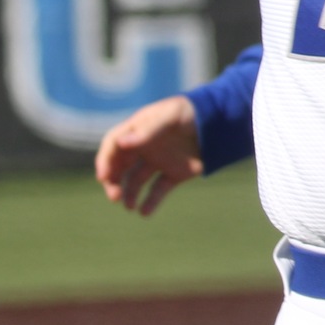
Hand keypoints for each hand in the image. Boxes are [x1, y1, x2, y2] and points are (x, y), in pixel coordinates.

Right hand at [95, 94, 201, 215]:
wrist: (221, 120)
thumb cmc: (192, 111)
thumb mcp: (170, 117)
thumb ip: (148, 130)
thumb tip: (122, 143)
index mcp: (139, 130)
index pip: (113, 145)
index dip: (105, 160)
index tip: (103, 176)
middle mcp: (145, 147)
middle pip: (120, 166)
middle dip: (113, 181)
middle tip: (114, 196)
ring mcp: (160, 161)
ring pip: (136, 181)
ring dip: (130, 194)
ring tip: (130, 206)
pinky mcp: (175, 173)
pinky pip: (159, 190)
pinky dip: (151, 202)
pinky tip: (145, 213)